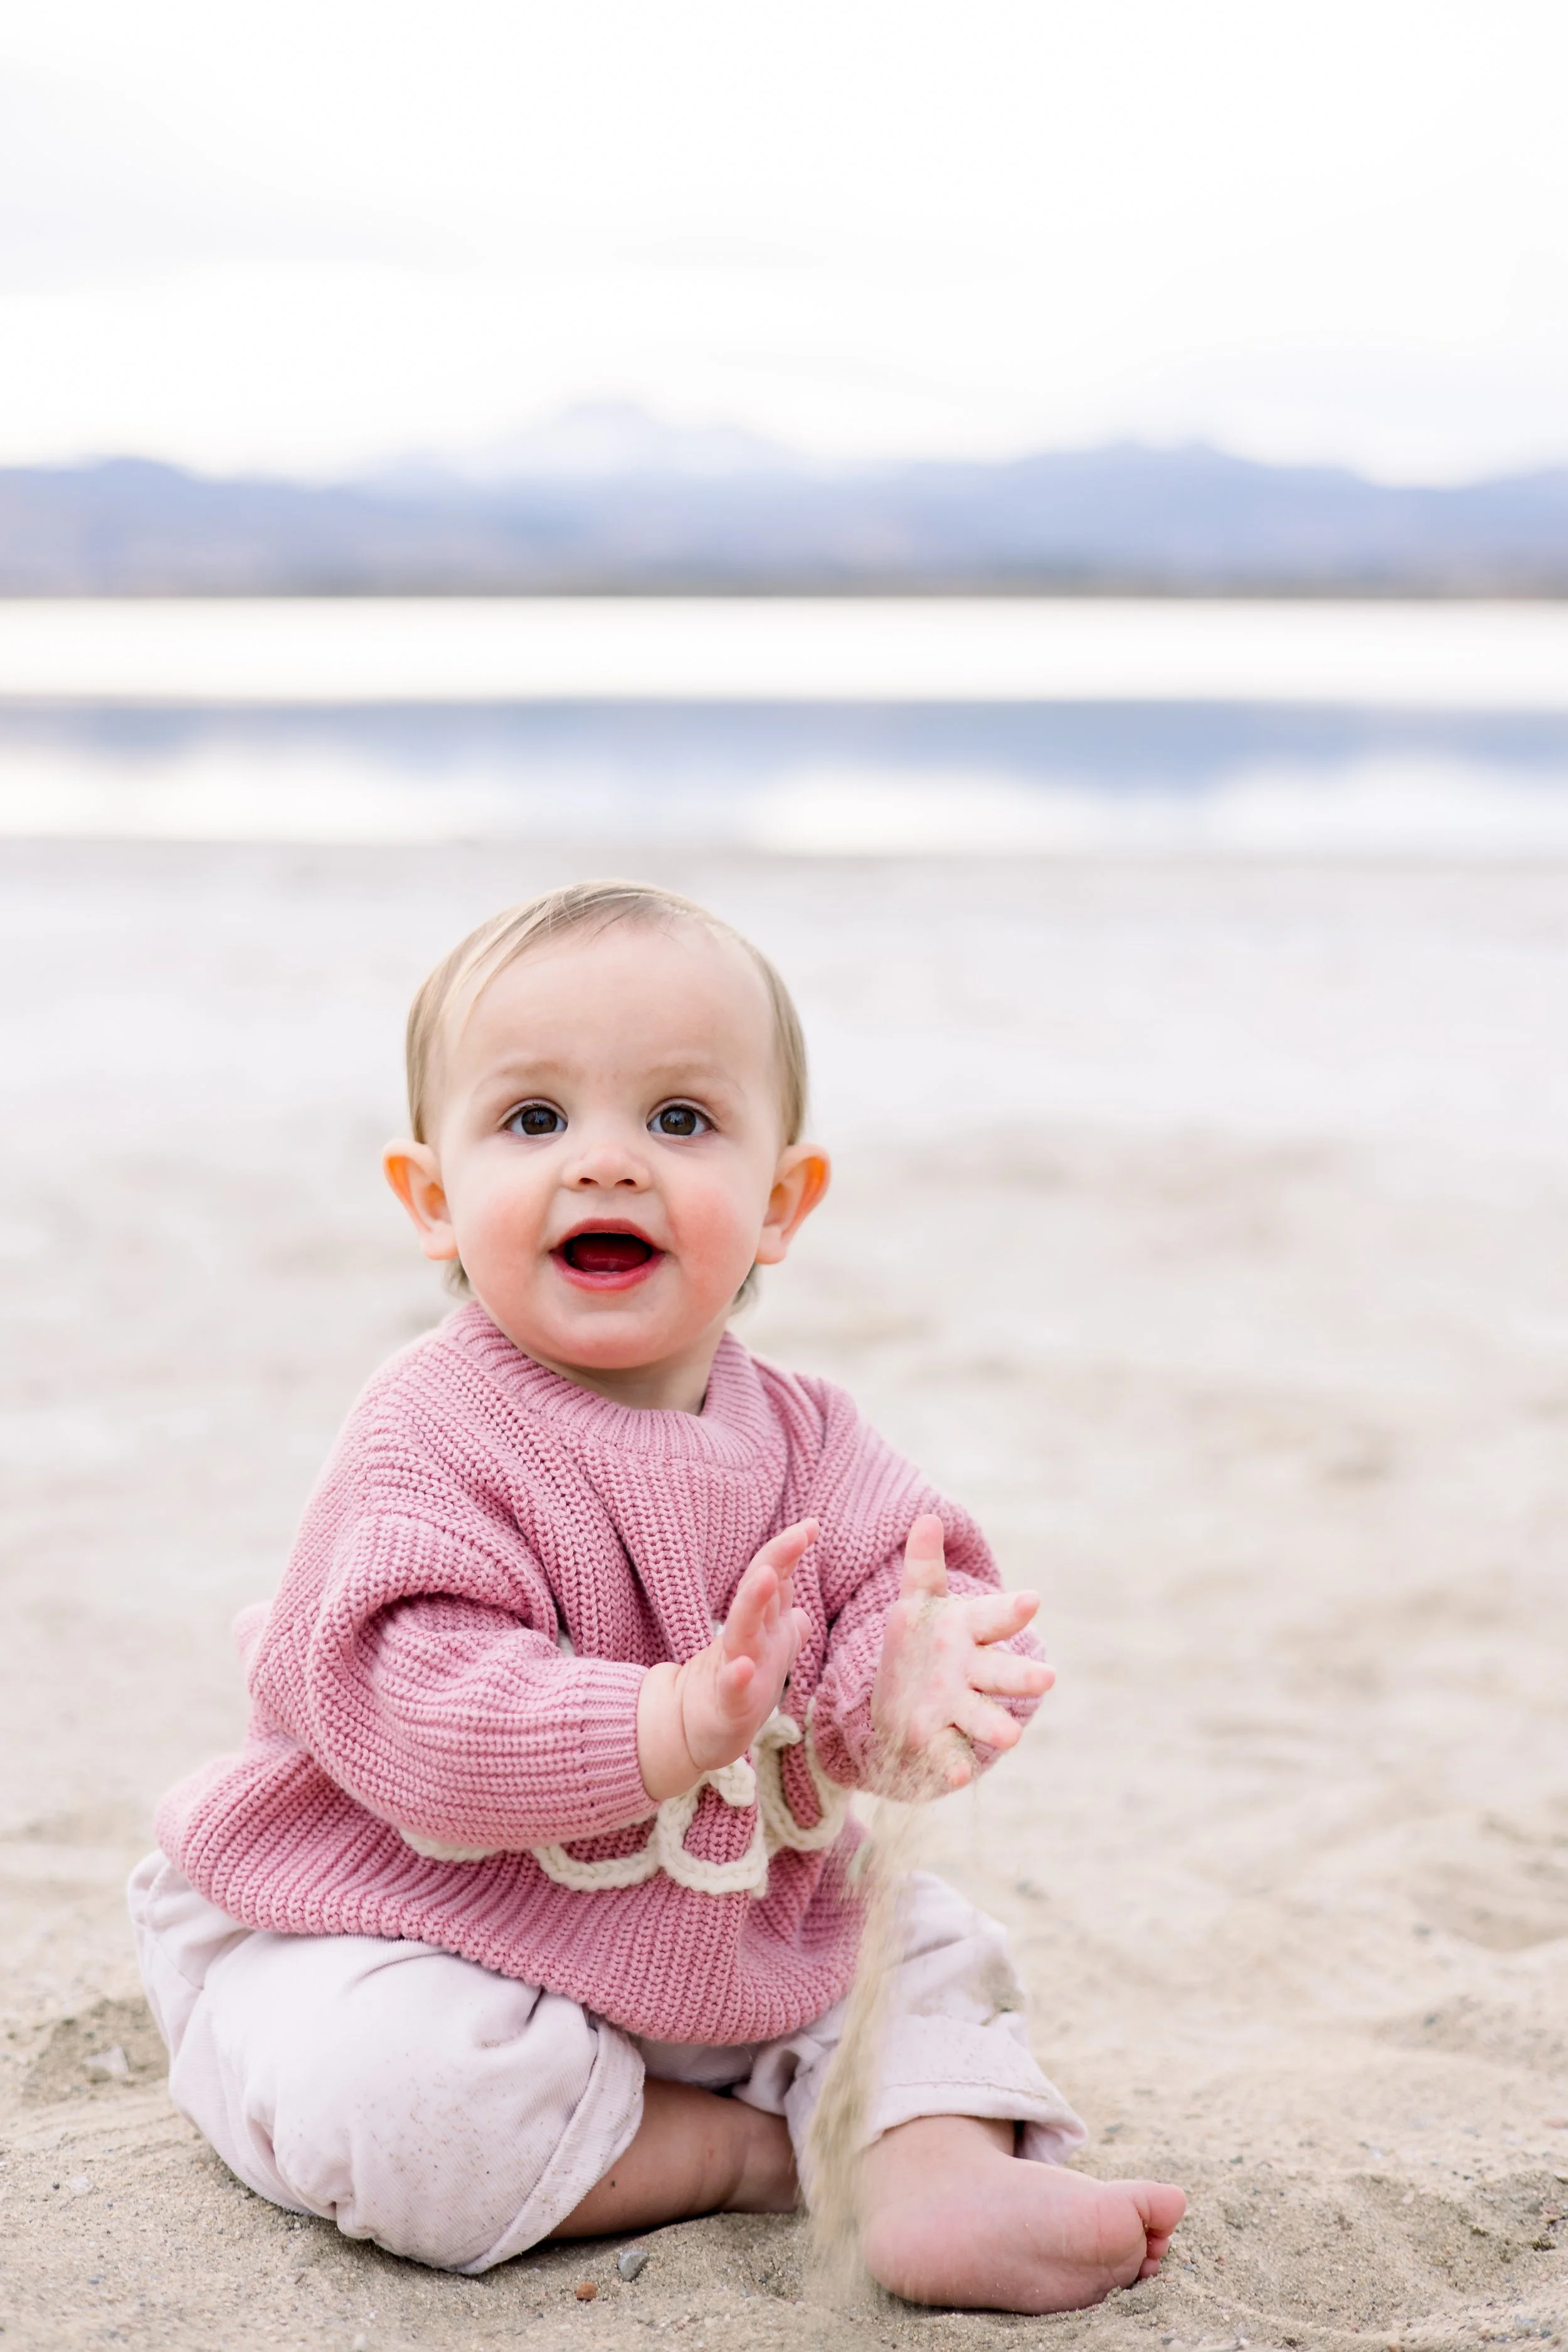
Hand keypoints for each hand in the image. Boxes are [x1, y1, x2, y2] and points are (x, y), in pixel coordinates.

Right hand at [637, 1521, 815, 1803]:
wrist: (694, 1731)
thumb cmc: (736, 1688)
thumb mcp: (767, 1654)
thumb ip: (783, 1626)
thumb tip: (801, 1608)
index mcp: (760, 1625)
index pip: (774, 1579)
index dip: (790, 1552)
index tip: (812, 1525)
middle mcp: (747, 1639)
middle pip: (759, 1592)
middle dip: (777, 1560)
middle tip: (800, 1532)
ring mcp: (732, 1669)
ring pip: (743, 1630)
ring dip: (753, 1602)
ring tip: (767, 1576)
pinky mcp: (725, 1705)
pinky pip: (731, 1689)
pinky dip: (735, 1677)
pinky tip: (742, 1666)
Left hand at [870, 1515, 1053, 1795]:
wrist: (900, 1691)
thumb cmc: (921, 1639)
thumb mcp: (918, 1600)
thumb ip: (924, 1565)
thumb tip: (927, 1517)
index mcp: (970, 1630)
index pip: (996, 1617)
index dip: (1013, 1610)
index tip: (1032, 1600)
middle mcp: (973, 1671)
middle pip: (1003, 1672)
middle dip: (1023, 1675)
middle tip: (1048, 1679)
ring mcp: (958, 1707)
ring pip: (983, 1716)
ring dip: (996, 1726)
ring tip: (1012, 1737)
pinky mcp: (938, 1738)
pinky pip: (949, 1752)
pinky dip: (954, 1763)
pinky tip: (958, 1775)